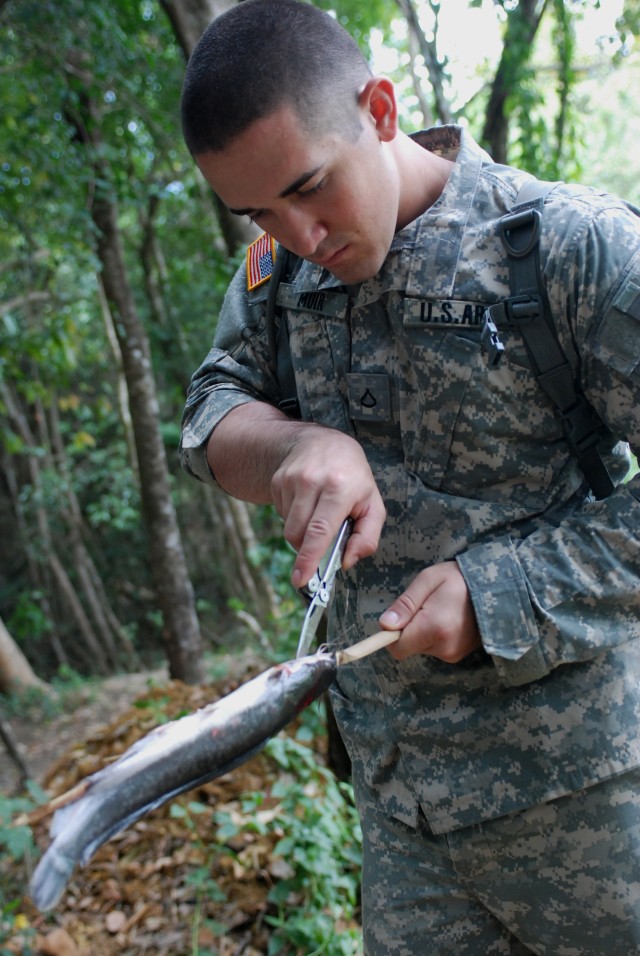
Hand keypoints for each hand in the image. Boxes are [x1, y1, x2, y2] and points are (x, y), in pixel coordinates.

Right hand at [271, 425, 385, 586]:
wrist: (324, 442)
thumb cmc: (353, 477)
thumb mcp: (373, 503)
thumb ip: (367, 537)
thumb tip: (346, 561)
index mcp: (339, 488)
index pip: (320, 530)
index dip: (309, 558)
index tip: (301, 579)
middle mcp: (312, 481)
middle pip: (298, 533)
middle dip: (308, 549)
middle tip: (322, 543)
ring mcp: (291, 479)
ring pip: (288, 527)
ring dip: (302, 532)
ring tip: (318, 514)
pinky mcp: (278, 480)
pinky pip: (281, 514)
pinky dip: (294, 517)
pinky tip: (307, 503)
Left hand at [379, 562, 480, 662]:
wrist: (496, 589)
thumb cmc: (458, 579)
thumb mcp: (427, 580)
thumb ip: (405, 604)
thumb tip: (385, 625)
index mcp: (434, 628)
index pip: (397, 648)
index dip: (390, 635)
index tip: (397, 618)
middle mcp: (444, 647)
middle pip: (409, 647)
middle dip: (409, 629)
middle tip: (425, 606)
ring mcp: (453, 654)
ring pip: (421, 647)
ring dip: (422, 632)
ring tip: (439, 610)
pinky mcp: (458, 655)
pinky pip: (434, 648)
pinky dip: (434, 636)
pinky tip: (447, 619)